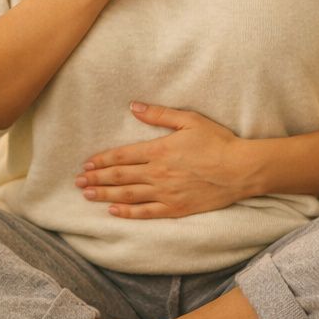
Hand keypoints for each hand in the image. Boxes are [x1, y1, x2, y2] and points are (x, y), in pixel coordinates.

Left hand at [75, 103, 253, 218]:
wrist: (240, 170)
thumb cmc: (217, 142)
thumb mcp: (189, 120)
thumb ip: (159, 114)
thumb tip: (134, 106)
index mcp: (159, 150)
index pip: (122, 156)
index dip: (102, 160)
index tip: (87, 164)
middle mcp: (158, 173)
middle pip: (120, 176)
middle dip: (97, 179)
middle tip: (78, 182)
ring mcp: (166, 192)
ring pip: (128, 195)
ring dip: (105, 195)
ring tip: (88, 195)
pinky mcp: (176, 208)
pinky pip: (146, 212)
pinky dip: (128, 212)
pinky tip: (113, 212)